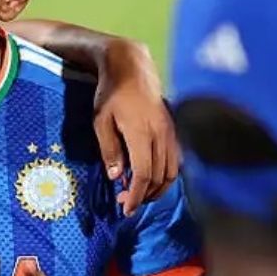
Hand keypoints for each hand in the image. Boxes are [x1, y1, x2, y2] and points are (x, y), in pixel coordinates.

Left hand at [93, 38, 179, 215]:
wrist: (132, 67)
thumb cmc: (111, 93)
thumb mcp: (101, 121)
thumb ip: (110, 150)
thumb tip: (117, 177)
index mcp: (142, 132)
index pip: (144, 174)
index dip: (136, 195)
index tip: (125, 208)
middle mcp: (161, 134)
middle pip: (160, 177)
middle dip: (144, 196)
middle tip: (126, 203)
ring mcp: (170, 132)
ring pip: (172, 172)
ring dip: (157, 189)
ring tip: (139, 194)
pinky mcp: (173, 129)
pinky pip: (176, 160)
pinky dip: (165, 175)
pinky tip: (151, 178)